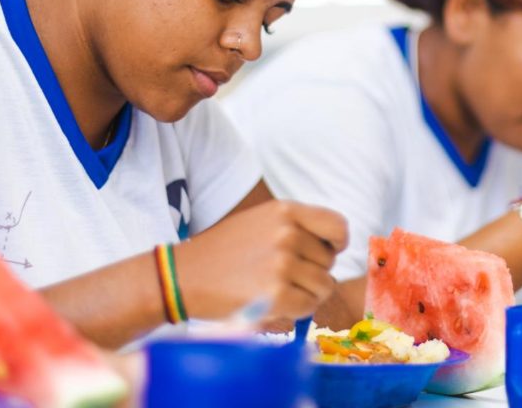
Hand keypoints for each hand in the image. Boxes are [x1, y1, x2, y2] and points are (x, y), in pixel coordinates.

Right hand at [179, 200, 348, 324]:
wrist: (183, 276)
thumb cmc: (223, 252)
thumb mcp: (259, 221)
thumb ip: (295, 227)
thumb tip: (333, 248)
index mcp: (285, 211)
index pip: (337, 225)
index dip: (338, 243)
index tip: (330, 252)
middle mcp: (287, 233)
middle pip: (329, 261)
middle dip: (313, 273)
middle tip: (282, 277)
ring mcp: (282, 263)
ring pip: (323, 286)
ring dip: (306, 294)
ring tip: (276, 290)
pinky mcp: (276, 293)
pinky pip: (308, 307)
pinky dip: (296, 310)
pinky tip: (273, 304)